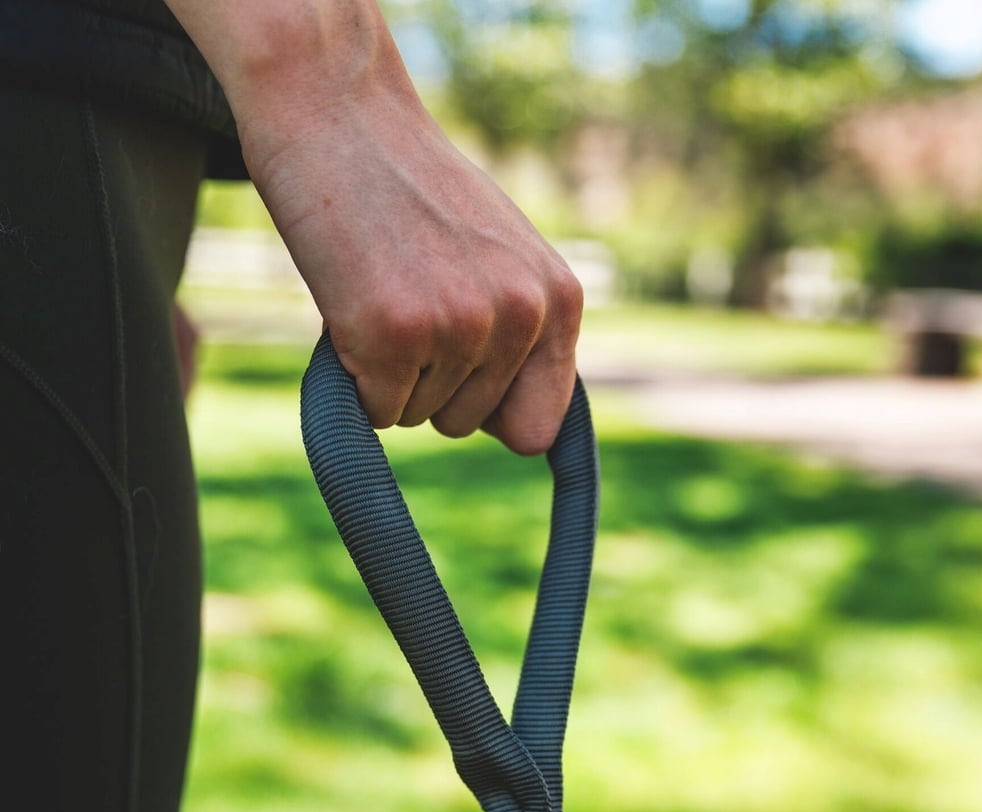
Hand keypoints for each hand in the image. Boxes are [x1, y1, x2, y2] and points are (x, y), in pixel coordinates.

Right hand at [166, 0, 582, 454]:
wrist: (337, 117)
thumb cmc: (411, 193)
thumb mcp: (498, 257)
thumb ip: (521, 332)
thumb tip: (528, 438)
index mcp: (558, 299)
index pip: (539, 428)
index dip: (491, 414)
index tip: (464, 385)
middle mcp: (521, 315)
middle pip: (467, 424)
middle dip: (430, 383)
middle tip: (406, 302)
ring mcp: (461, 326)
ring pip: (418, 416)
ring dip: (389, 373)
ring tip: (381, 291)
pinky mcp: (396, 336)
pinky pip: (376, 413)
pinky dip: (354, 377)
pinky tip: (354, 306)